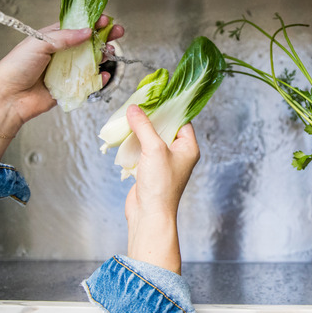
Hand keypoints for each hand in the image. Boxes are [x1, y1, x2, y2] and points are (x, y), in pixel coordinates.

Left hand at [0, 15, 124, 123]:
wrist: (9, 98)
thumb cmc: (16, 67)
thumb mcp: (39, 43)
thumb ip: (65, 37)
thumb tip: (87, 31)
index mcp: (52, 38)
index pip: (76, 26)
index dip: (92, 22)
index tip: (105, 19)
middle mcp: (61, 53)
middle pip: (88, 42)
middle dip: (104, 36)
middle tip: (118, 32)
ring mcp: (66, 70)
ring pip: (91, 61)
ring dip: (103, 56)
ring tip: (111, 52)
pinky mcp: (70, 87)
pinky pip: (89, 82)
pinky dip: (99, 79)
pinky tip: (104, 75)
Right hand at [123, 105, 199, 273]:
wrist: (149, 215)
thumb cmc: (160, 185)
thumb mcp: (154, 149)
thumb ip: (144, 126)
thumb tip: (134, 109)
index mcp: (188, 147)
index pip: (182, 121)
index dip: (169, 109)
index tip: (155, 98)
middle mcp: (178, 154)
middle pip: (164, 128)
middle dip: (151, 119)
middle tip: (137, 106)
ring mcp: (163, 162)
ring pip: (151, 139)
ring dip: (139, 131)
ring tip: (127, 118)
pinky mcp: (150, 170)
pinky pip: (142, 150)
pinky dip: (133, 143)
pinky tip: (123, 136)